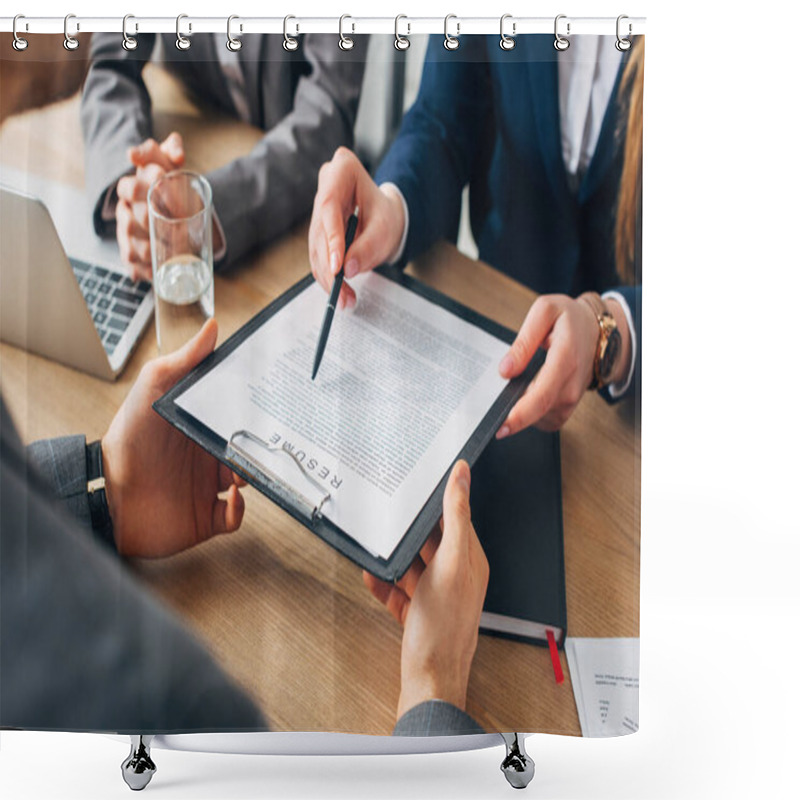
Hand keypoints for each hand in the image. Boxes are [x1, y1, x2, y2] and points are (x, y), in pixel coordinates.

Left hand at [101, 319, 245, 556]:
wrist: (108, 497)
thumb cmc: (128, 440)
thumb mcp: (154, 388)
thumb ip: (183, 361)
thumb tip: (211, 329)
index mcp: (198, 428)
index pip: (235, 419)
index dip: (251, 416)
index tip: (265, 410)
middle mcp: (204, 457)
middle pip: (246, 451)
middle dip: (258, 449)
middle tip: (261, 445)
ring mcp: (205, 487)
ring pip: (246, 482)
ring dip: (252, 477)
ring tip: (243, 471)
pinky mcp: (203, 516)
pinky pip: (234, 516)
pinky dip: (239, 509)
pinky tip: (232, 496)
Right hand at [115, 132, 184, 280]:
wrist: (177, 209)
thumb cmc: (171, 185)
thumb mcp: (171, 163)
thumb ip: (172, 150)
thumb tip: (176, 149)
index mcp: (131, 189)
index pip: (128, 187)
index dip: (143, 189)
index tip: (166, 190)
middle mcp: (125, 214)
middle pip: (132, 221)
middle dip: (153, 224)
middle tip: (180, 227)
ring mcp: (127, 237)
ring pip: (132, 248)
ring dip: (153, 251)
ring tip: (175, 250)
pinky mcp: (134, 258)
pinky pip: (135, 269)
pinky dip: (146, 272)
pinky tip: (158, 272)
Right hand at [308, 147, 405, 309]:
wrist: (385, 218)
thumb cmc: (387, 215)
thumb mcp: (385, 229)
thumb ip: (368, 247)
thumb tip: (348, 268)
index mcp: (342, 169)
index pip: (329, 206)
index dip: (331, 238)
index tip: (338, 266)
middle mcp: (325, 186)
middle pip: (320, 231)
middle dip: (330, 267)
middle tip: (342, 292)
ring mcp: (318, 210)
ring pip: (316, 248)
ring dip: (328, 278)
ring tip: (345, 299)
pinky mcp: (316, 231)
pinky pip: (318, 257)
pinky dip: (328, 278)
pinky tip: (340, 294)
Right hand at [363, 461, 488, 718]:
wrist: (428, 684)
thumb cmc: (443, 629)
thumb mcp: (450, 563)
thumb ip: (455, 517)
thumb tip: (463, 475)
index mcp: (470, 561)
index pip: (457, 519)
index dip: (439, 500)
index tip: (420, 482)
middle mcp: (455, 577)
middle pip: (430, 542)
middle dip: (409, 530)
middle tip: (390, 513)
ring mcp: (435, 596)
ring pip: (412, 566)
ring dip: (393, 558)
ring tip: (376, 546)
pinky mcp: (417, 613)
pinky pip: (398, 590)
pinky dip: (383, 583)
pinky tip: (370, 576)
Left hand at [497, 294, 630, 433]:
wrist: (595, 331)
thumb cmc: (570, 320)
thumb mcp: (545, 312)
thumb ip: (523, 342)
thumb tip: (505, 370)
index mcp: (565, 359)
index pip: (542, 396)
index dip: (520, 416)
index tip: (501, 426)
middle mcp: (572, 384)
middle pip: (538, 412)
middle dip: (512, 412)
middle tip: (498, 397)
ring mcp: (572, 399)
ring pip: (538, 418)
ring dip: (521, 409)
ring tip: (518, 384)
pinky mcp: (568, 408)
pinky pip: (544, 420)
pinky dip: (531, 412)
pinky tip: (527, 393)